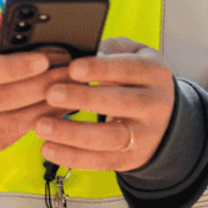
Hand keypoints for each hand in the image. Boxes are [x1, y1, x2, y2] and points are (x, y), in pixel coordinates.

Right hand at [0, 7, 72, 161]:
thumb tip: (12, 25)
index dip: (18, 66)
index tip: (46, 57)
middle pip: (8, 97)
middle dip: (46, 82)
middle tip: (72, 69)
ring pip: (18, 120)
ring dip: (51, 104)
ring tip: (73, 87)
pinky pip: (17, 134)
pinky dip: (42, 120)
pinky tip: (57, 105)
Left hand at [35, 38, 175, 171]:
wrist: (166, 119)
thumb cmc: (136, 81)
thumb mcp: (135, 56)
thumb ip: (111, 49)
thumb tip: (85, 46)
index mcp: (153, 74)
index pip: (128, 69)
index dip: (100, 68)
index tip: (72, 68)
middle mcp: (154, 105)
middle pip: (121, 103)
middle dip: (84, 98)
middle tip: (51, 93)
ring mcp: (144, 135)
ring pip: (110, 137)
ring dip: (73, 133)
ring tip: (42, 125)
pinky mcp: (130, 158)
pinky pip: (100, 161)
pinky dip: (72, 157)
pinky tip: (47, 148)